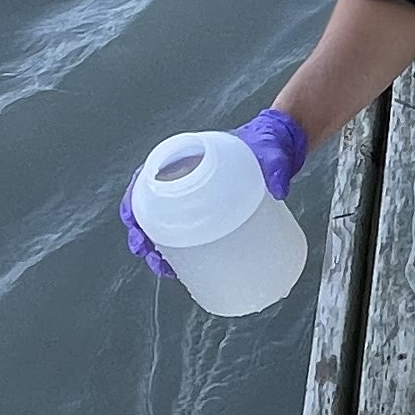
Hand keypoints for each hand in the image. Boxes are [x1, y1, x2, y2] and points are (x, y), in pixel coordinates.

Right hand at [119, 105, 308, 272]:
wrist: (280, 148)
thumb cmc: (267, 144)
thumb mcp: (271, 152)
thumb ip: (276, 166)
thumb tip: (280, 189)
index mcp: (186, 157)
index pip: (145, 180)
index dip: (133, 203)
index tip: (134, 224)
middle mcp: (183, 177)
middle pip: (148, 209)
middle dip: (142, 236)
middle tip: (154, 258)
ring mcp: (195, 197)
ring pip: (162, 225)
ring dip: (156, 248)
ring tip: (165, 269)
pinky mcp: (209, 212)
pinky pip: (184, 232)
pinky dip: (177, 250)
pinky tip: (182, 268)